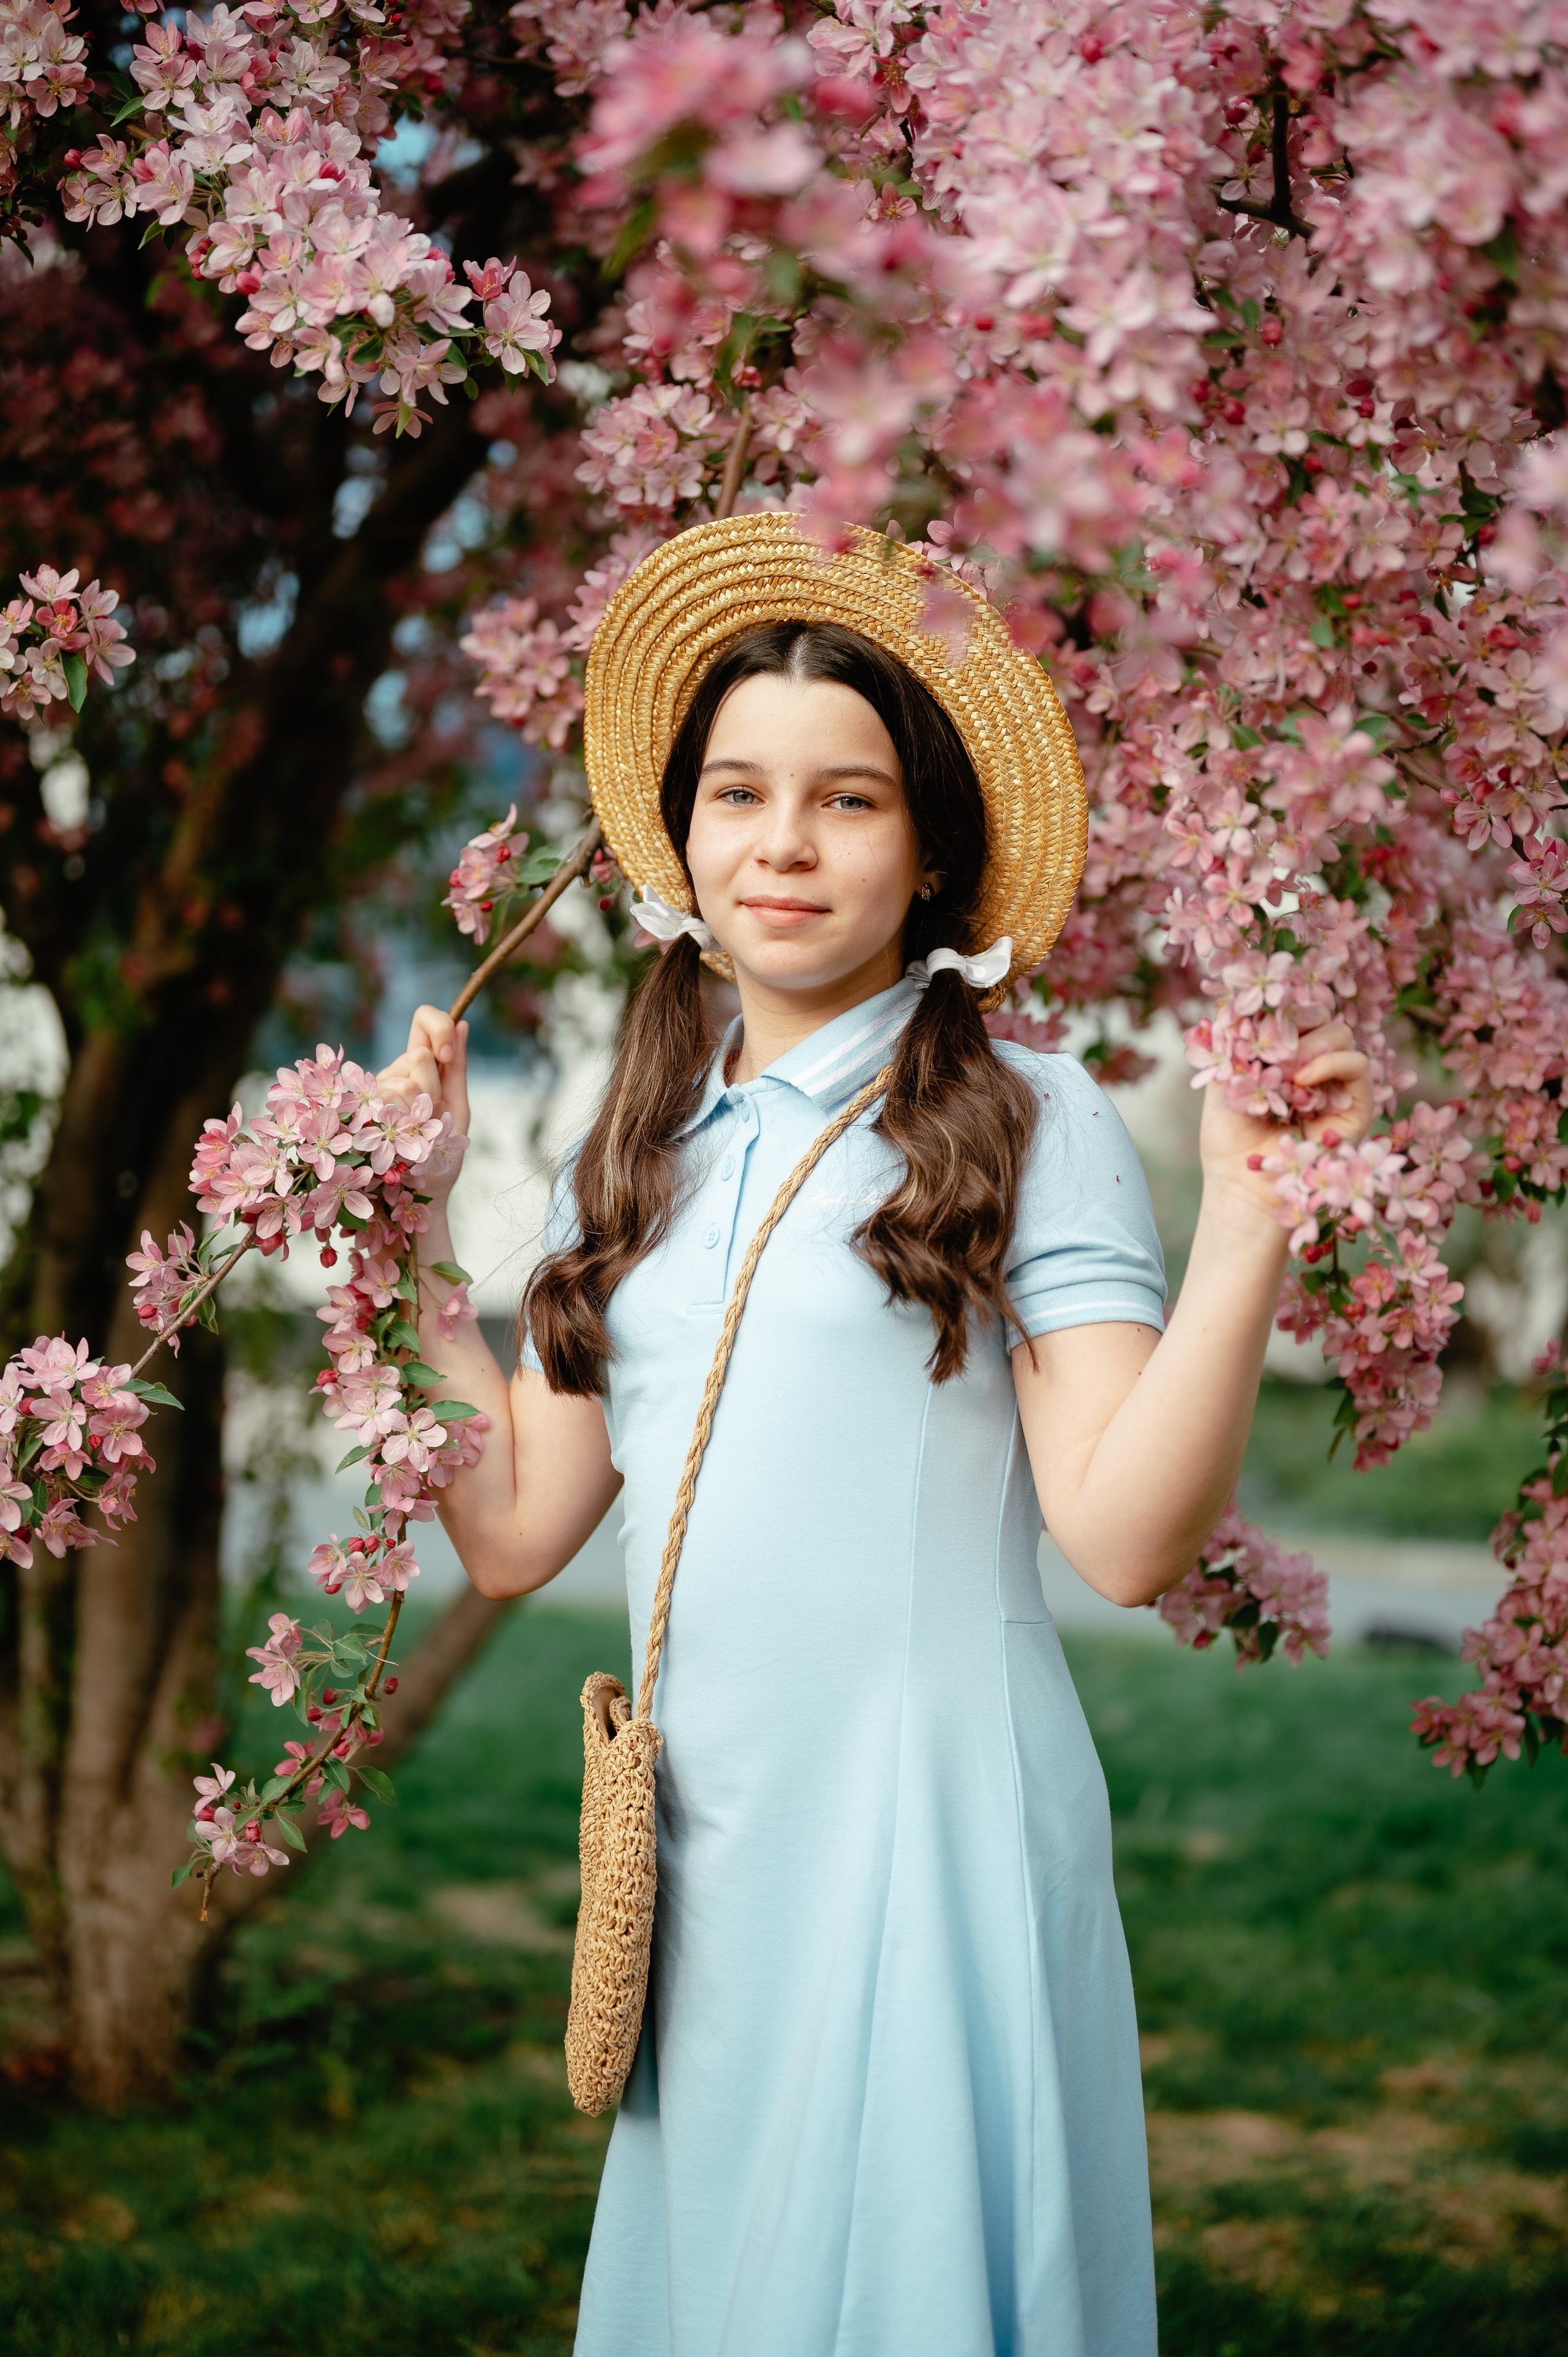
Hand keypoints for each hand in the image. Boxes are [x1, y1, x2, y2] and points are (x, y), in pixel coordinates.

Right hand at [377, 1006, 470, 1205]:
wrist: (423, 1197)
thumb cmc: (440, 1156)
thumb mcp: (457, 1109)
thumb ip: (457, 1068)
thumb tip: (463, 1023)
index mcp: (419, 1068)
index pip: (422, 1019)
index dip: (438, 1026)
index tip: (447, 1056)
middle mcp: (392, 1073)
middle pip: (418, 1053)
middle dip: (435, 1087)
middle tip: (431, 1117)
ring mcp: (372, 1091)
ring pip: (405, 1079)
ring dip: (420, 1111)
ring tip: (415, 1134)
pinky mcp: (359, 1111)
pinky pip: (389, 1099)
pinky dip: (404, 1122)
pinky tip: (400, 1139)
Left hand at [1199, 1019, 1373, 1221]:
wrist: (1243, 1187)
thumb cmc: (1228, 1140)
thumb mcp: (1220, 1080)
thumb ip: (1230, 1041)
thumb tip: (1233, 998)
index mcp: (1284, 1058)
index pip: (1294, 1013)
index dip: (1280, 1010)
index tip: (1255, 1021)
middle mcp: (1313, 1068)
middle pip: (1321, 1016)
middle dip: (1294, 1024)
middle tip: (1270, 1051)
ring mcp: (1337, 1085)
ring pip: (1341, 1033)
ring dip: (1310, 1044)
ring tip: (1284, 1073)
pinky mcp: (1357, 1106)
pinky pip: (1359, 1064)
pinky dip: (1331, 1061)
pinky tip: (1302, 1079)